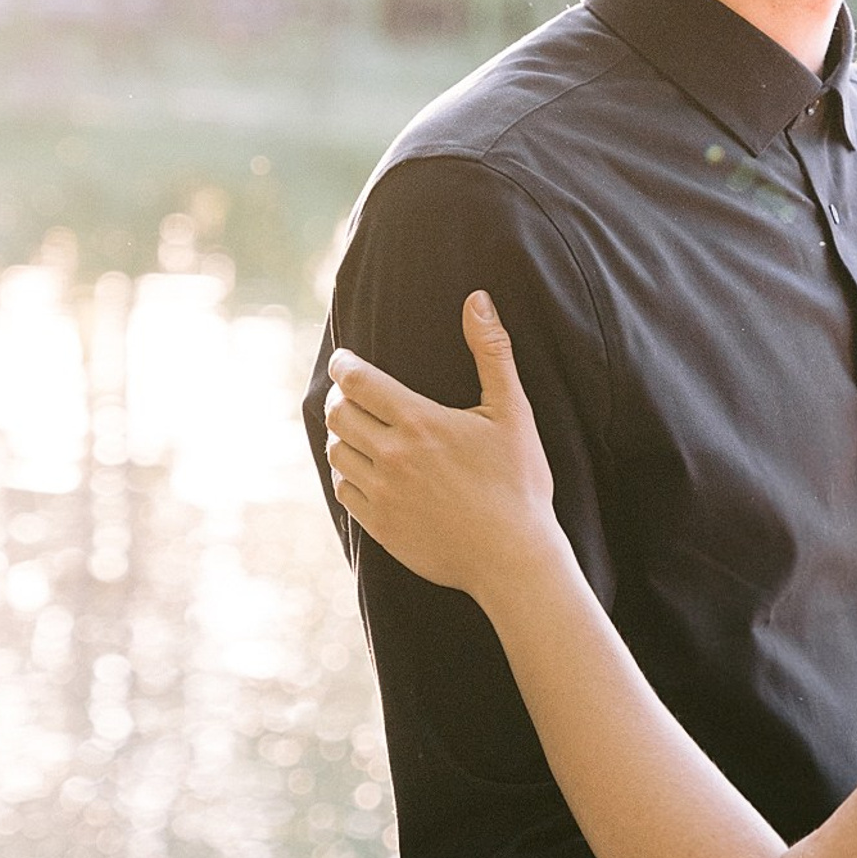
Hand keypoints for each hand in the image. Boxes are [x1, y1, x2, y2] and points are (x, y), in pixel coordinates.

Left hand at [325, 293, 559, 598]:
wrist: (514, 558)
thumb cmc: (520, 483)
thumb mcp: (514, 412)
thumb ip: (492, 352)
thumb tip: (478, 299)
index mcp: (420, 423)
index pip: (357, 381)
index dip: (344, 365)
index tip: (346, 360)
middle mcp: (392, 457)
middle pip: (337, 414)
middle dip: (341, 397)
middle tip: (355, 394)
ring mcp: (383, 494)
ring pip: (337, 452)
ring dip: (342, 436)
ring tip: (361, 430)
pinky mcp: (380, 527)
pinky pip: (344, 491)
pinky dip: (348, 474)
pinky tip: (367, 470)